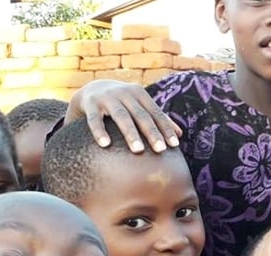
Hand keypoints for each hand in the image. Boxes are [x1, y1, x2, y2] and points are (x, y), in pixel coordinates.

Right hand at [67, 79, 181, 153]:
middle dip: (151, 132)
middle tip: (160, 150)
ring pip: (121, 116)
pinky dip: (100, 131)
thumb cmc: (123, 103)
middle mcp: (124, 93)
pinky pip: (94, 119)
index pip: (156, 113)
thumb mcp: (139, 106)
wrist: (91, 90)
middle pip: (141, 115)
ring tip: (138, 150)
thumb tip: (180, 135)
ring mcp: (107, 97)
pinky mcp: (90, 104)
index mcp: (140, 94)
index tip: (174, 145)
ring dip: (130, 133)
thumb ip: (158, 118)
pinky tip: (105, 145)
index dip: (165, 128)